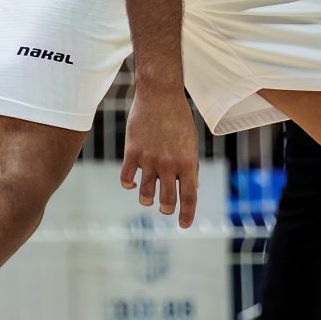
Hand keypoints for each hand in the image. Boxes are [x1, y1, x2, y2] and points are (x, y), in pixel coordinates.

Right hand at [120, 91, 199, 228]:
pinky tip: (133, 182)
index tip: (184, 225)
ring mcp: (149, 159)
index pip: (189, 196)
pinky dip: (129, 185)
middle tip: (165, 207)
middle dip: (167, 208)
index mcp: (188, 162)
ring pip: (145, 194)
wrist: (160, 94)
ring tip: (148, 197)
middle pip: (167, 200)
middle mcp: (169, 164)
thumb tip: (194, 188)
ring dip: (147, 199)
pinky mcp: (132, 152)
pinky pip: (127, 179)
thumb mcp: (191, 142)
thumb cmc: (179, 118)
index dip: (187, 214)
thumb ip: (191, 166)